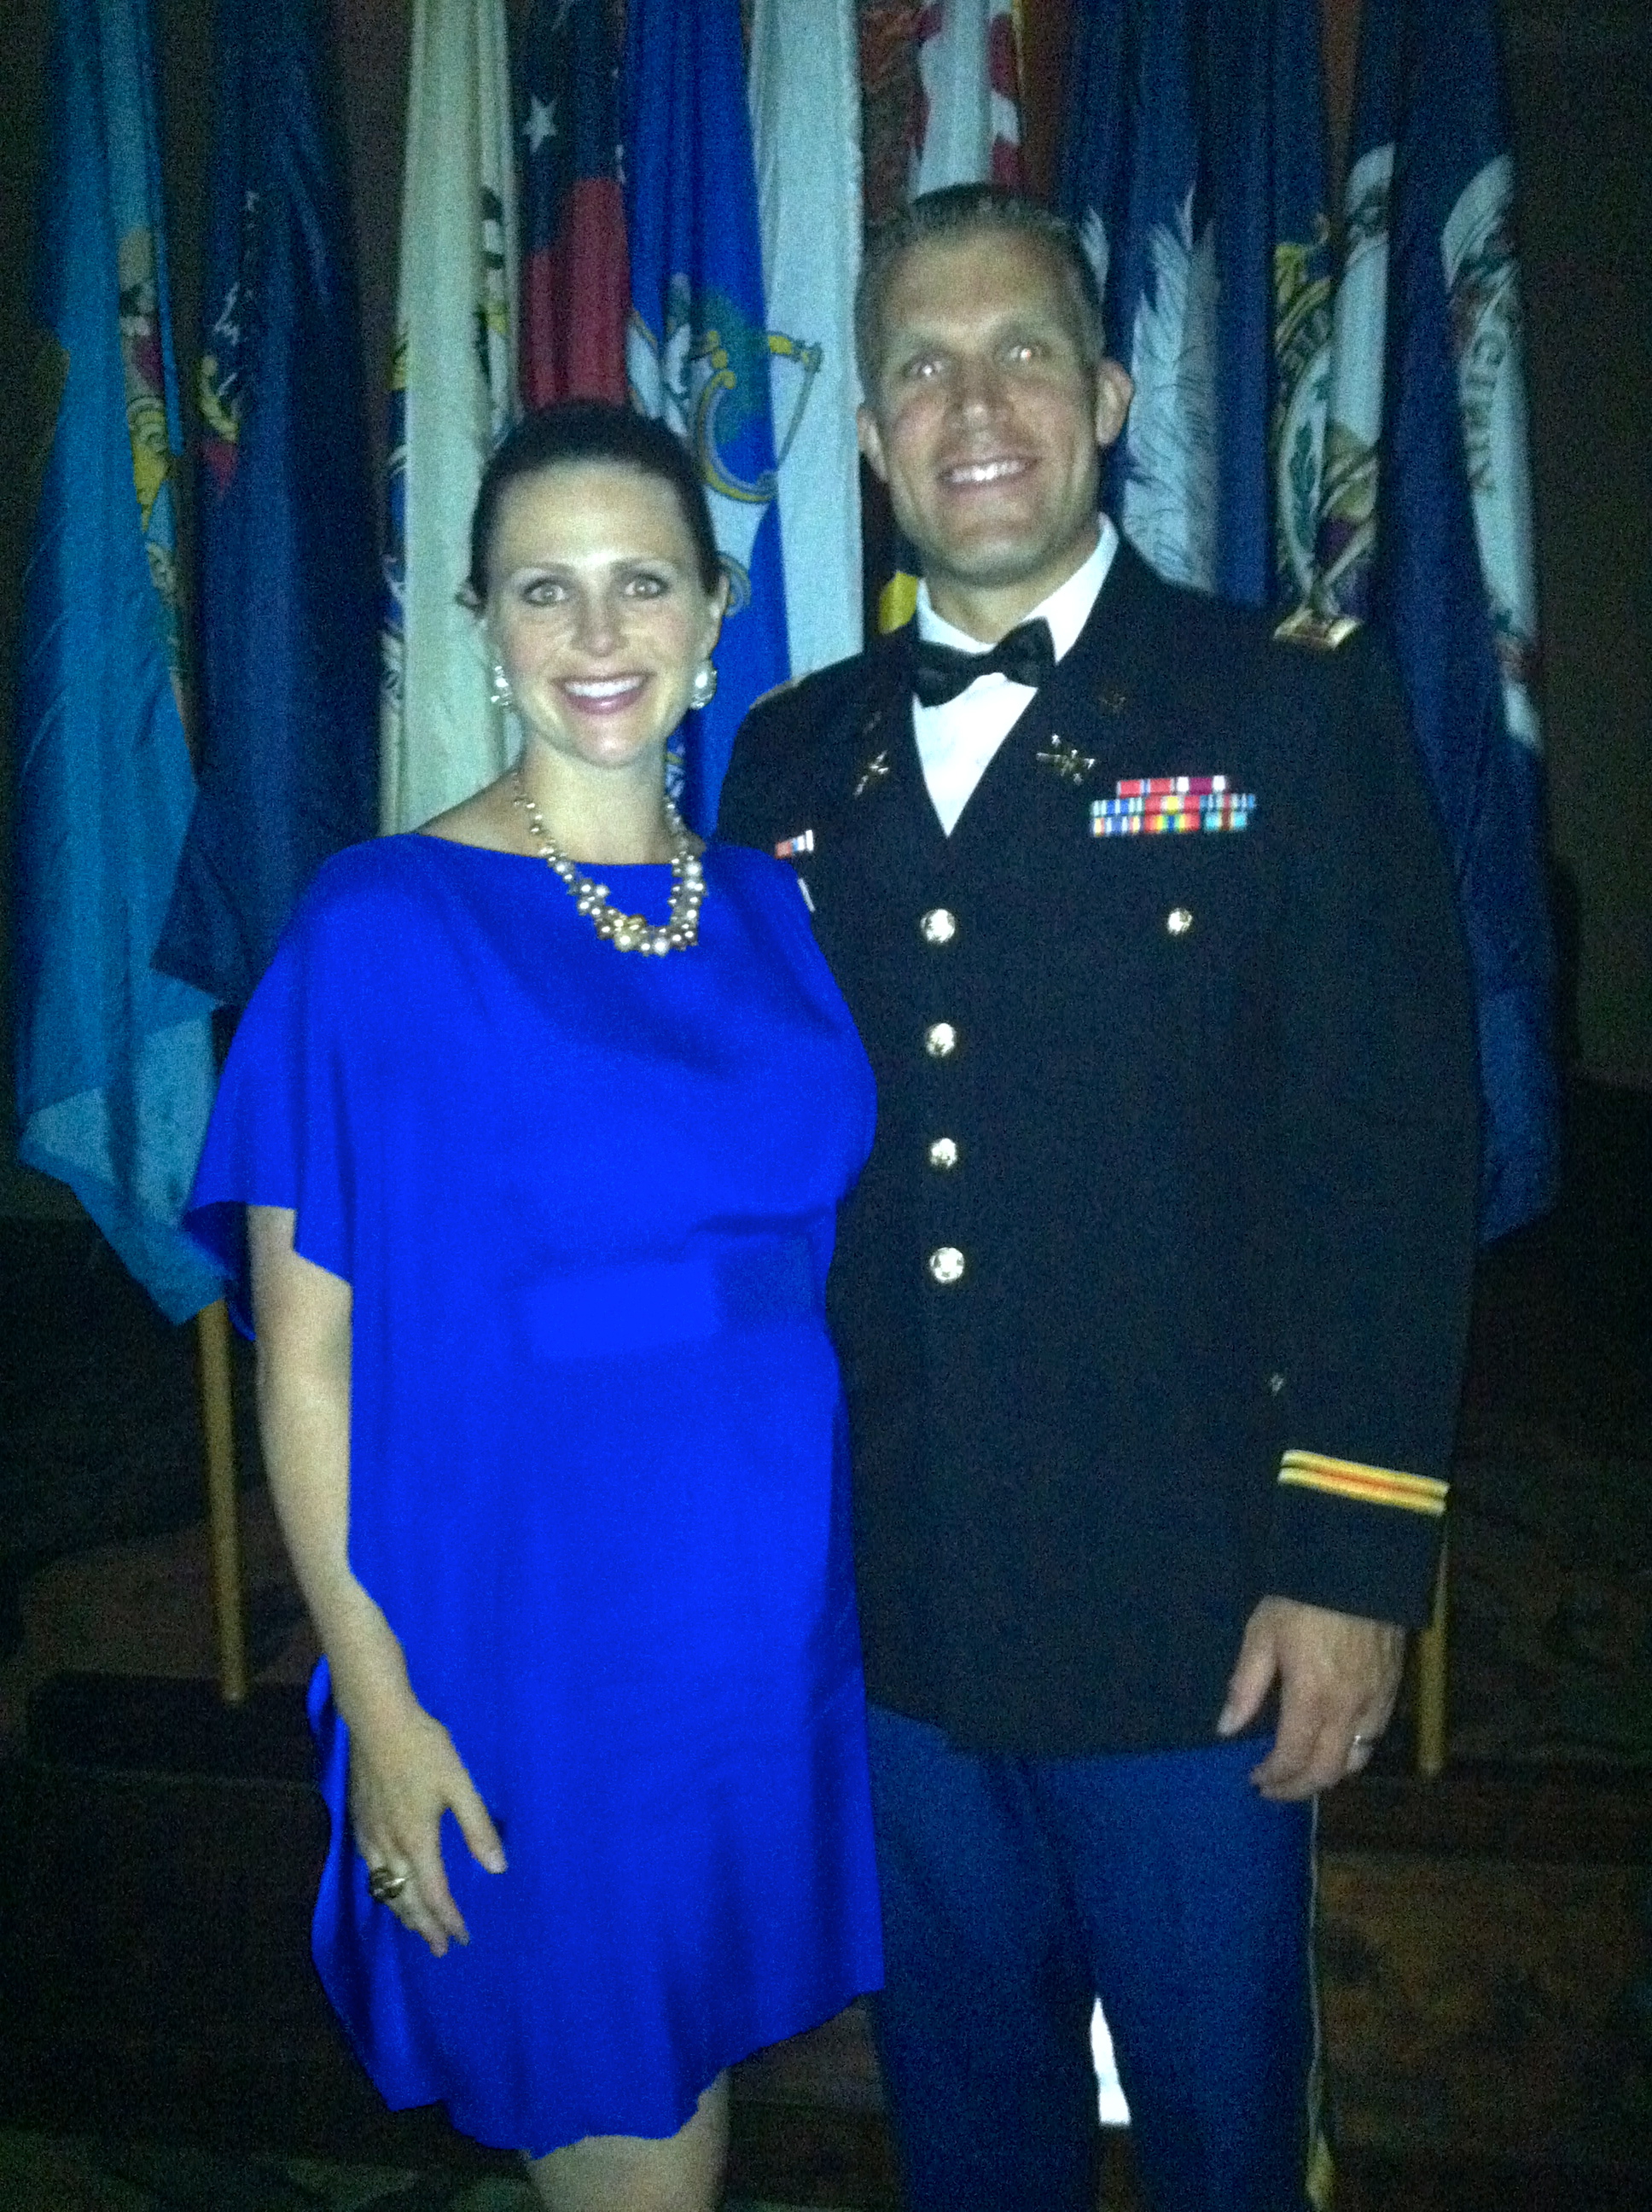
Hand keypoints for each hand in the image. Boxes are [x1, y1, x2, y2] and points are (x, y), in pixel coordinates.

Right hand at [347, 1693, 505, 1954]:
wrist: (377, 1721)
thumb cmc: (424, 1749)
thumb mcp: (460, 1784)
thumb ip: (478, 1827)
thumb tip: (497, 1868)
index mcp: (417, 1841)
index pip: (434, 1894)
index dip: (448, 1919)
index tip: (461, 1938)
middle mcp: (389, 1847)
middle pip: (405, 1900)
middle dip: (424, 1927)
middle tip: (440, 1948)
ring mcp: (369, 1837)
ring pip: (384, 1889)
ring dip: (402, 1912)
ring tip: (417, 1926)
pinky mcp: (358, 1824)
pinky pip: (370, 1871)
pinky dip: (383, 1890)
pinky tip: (389, 1886)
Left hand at [1217, 1595, 1404, 1799]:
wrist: (1356, 1566)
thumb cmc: (1301, 1598)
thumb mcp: (1261, 1635)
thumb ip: (1246, 1687)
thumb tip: (1227, 1729)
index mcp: (1312, 1698)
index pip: (1293, 1758)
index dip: (1273, 1777)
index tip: (1254, 1781)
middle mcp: (1349, 1709)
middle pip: (1329, 1771)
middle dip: (1299, 1788)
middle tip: (1275, 1788)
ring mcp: (1376, 1701)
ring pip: (1358, 1759)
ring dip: (1329, 1772)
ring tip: (1303, 1769)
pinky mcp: (1393, 1688)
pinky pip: (1375, 1736)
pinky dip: (1354, 1750)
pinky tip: (1335, 1742)